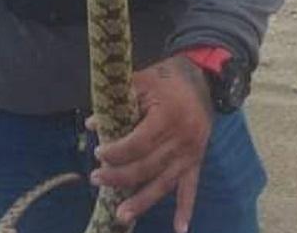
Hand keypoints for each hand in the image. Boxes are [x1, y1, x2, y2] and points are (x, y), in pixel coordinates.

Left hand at [88, 56, 212, 232]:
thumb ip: (117, 102)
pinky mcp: (197, 161)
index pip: (138, 143)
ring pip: (164, 183)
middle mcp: (182, 139)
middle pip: (147, 167)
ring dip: (142, 201)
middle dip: (119, 177)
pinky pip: (191, 188)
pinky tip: (179, 229)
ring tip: (120, 216)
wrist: (204, 80)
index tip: (99, 153)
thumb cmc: (167, 78)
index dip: (117, 152)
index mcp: (168, 116)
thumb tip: (92, 125)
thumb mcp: (141, 81)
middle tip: (96, 178)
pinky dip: (186, 209)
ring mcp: (191, 153)